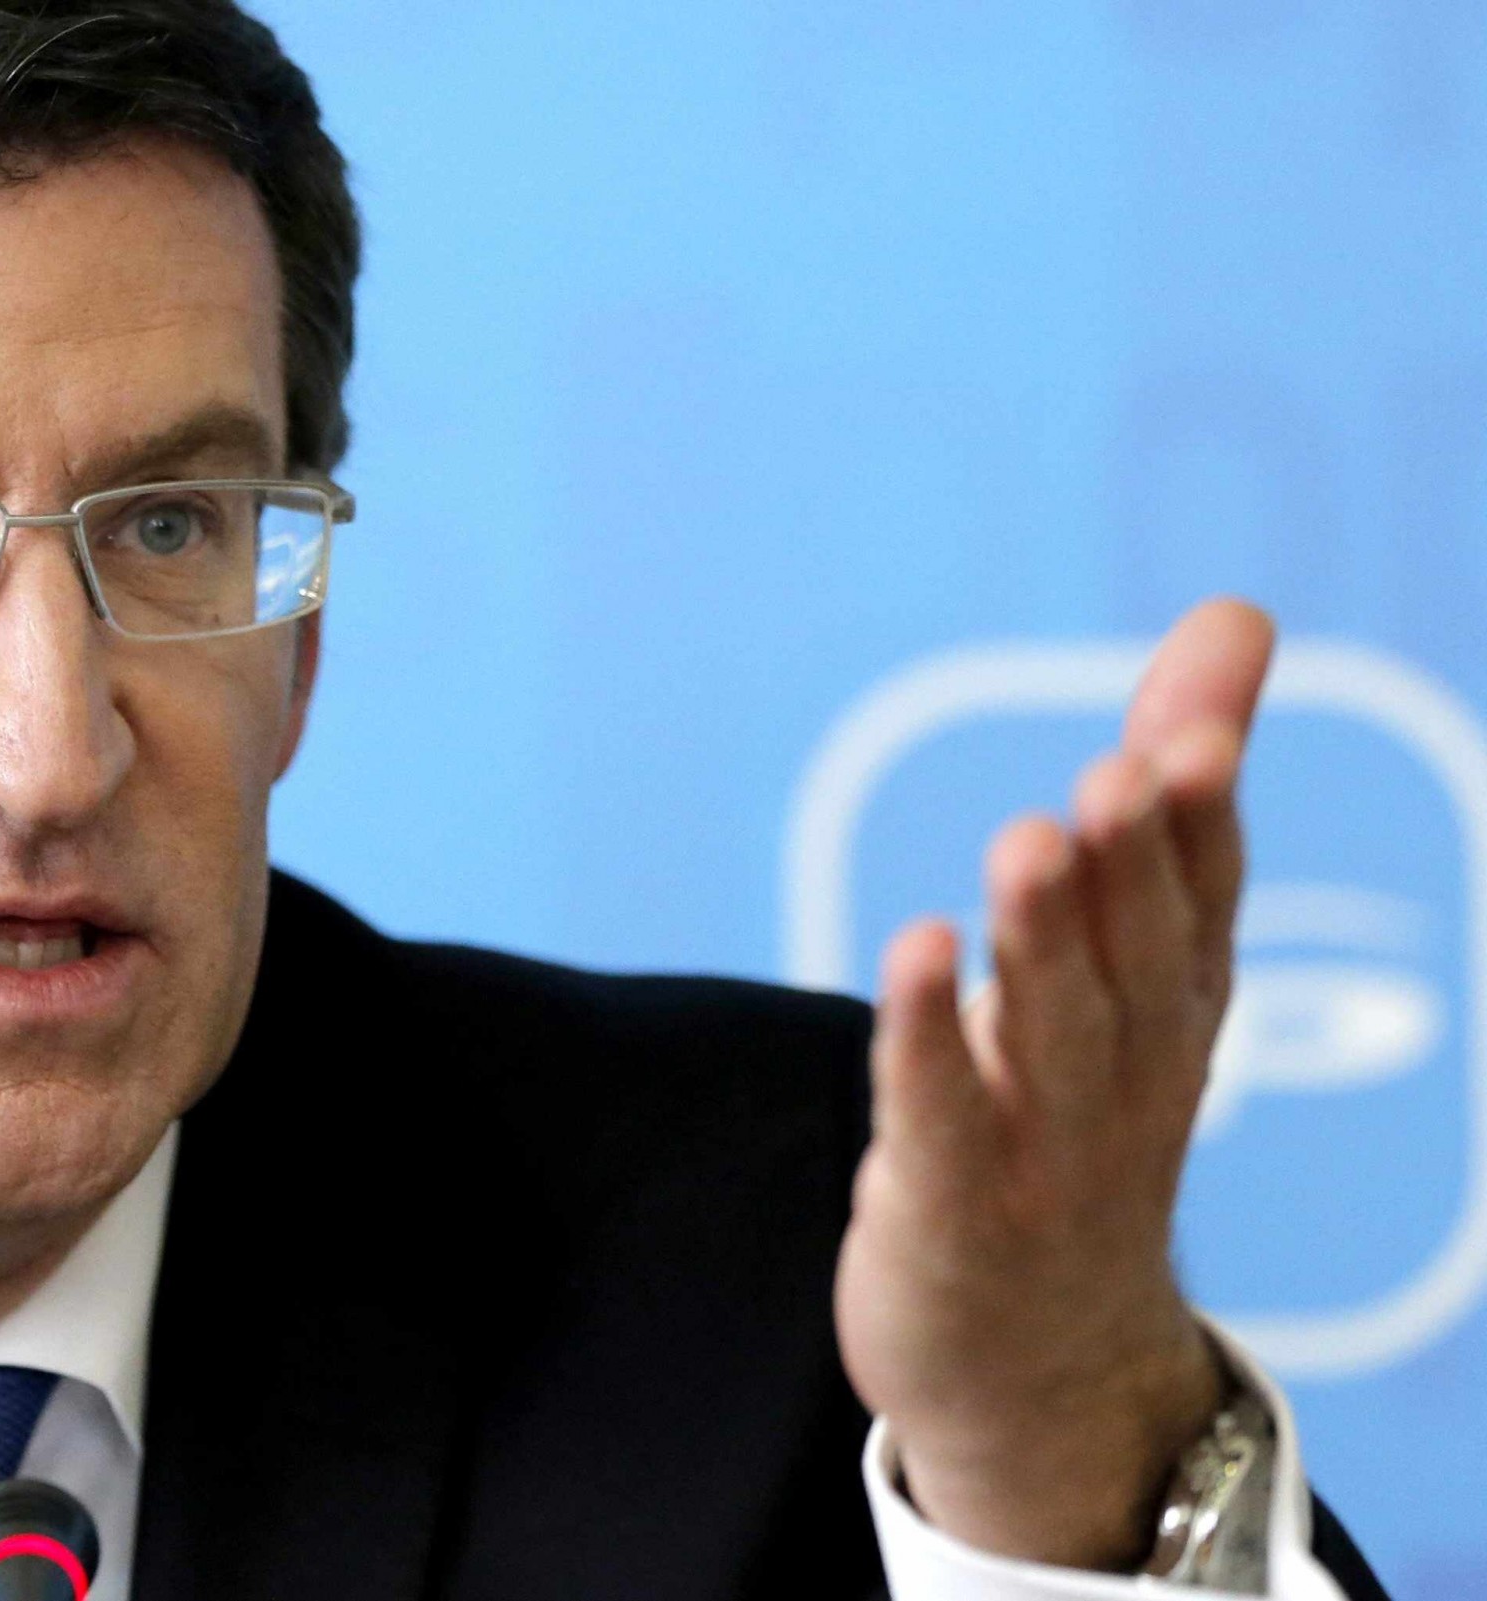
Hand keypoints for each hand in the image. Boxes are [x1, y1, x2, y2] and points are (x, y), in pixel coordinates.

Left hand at [834, 598, 1275, 1567]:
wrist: (1042, 1363)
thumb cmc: (1080, 1114)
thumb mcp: (1134, 956)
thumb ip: (1170, 786)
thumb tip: (1235, 617)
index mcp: (1175, 1006)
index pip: (1200, 906)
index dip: (1196, 827)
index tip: (1192, 736)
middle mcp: (1131, 1074)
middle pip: (1137, 961)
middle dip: (1135, 867)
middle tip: (1124, 772)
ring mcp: (1048, 1151)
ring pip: (1054, 1033)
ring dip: (1045, 937)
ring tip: (1032, 838)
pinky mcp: (954, 1206)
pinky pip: (941, 1115)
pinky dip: (929, 1037)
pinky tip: (916, 947)